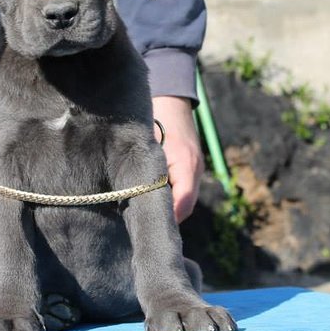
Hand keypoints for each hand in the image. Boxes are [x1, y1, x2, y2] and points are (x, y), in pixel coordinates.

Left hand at [152, 96, 203, 223]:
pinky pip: (184, 191)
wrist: (173, 100)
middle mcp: (195, 169)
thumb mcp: (148, 143)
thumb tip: (133, 197)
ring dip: (168, 210)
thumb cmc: (157, 118)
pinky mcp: (192, 168)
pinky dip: (170, 199)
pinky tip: (151, 202)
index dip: (166, 220)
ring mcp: (196, 169)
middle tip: (141, 229)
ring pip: (184, 201)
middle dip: (166, 219)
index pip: (181, 203)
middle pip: (184, 207)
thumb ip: (145, 169)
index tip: (147, 230)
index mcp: (186, 164)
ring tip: (144, 219)